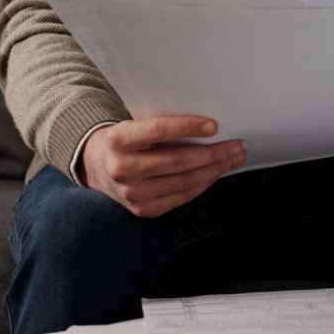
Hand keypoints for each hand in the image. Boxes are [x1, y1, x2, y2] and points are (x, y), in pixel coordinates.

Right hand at [77, 115, 244, 218]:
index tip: (214, 125)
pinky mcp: (142, 209)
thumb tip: (207, 125)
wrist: (97, 166)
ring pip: (183, 181)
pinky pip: (180, 197)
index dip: (187, 127)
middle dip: (213, 153)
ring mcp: (131, 193)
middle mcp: (122, 168)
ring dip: (214, 170)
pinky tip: (214, 175)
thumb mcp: (132, 124)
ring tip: (232, 159)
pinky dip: (201, 185)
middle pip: (177, 160)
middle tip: (236, 145)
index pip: (158, 130)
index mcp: (118, 139)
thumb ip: (159, 125)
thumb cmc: (125, 140)